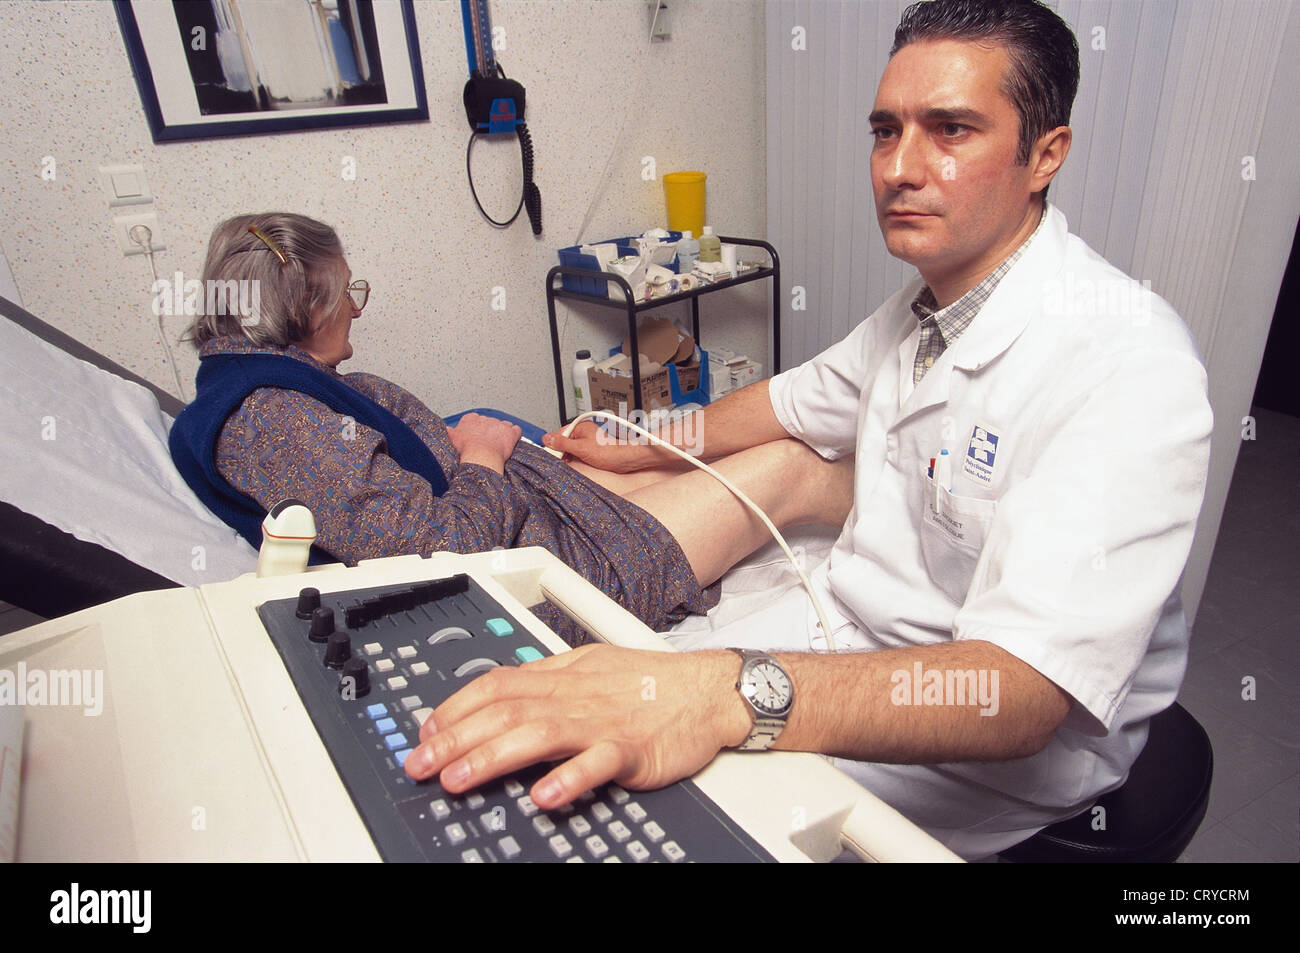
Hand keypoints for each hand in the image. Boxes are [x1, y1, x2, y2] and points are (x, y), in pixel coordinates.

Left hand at [402, 645, 750, 808]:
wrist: (708, 690)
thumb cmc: (650, 682)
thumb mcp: (589, 666)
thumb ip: (545, 681)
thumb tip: (497, 694)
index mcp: (562, 676)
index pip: (497, 685)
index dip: (456, 707)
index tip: (427, 731)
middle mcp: (575, 696)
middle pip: (506, 711)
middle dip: (456, 737)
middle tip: (421, 763)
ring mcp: (602, 722)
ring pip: (539, 733)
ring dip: (493, 756)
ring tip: (459, 780)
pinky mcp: (633, 748)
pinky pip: (598, 762)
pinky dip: (570, 778)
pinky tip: (544, 796)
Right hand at [448, 413, 521, 472]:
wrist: (480, 457)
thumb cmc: (466, 449)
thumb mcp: (451, 438)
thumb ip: (448, 431)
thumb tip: (446, 429)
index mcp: (471, 419)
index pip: (474, 418)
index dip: (475, 426)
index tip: (475, 434)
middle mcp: (486, 419)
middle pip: (489, 422)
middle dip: (489, 430)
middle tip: (487, 442)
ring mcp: (499, 425)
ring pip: (503, 424)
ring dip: (502, 431)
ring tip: (499, 442)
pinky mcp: (511, 433)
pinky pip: (516, 430)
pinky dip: (515, 434)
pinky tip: (512, 440)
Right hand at [542, 420, 670, 472]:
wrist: (623, 459)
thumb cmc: (608, 451)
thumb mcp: (580, 448)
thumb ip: (563, 443)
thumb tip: (548, 439)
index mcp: (580, 426)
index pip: (560, 433)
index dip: (553, 443)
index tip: (548, 452)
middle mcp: (584, 432)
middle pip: (564, 440)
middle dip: (560, 450)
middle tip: (557, 459)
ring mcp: (587, 440)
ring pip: (570, 447)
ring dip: (566, 455)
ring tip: (565, 461)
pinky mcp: (591, 449)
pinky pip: (576, 452)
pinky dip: (573, 457)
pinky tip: (572, 462)